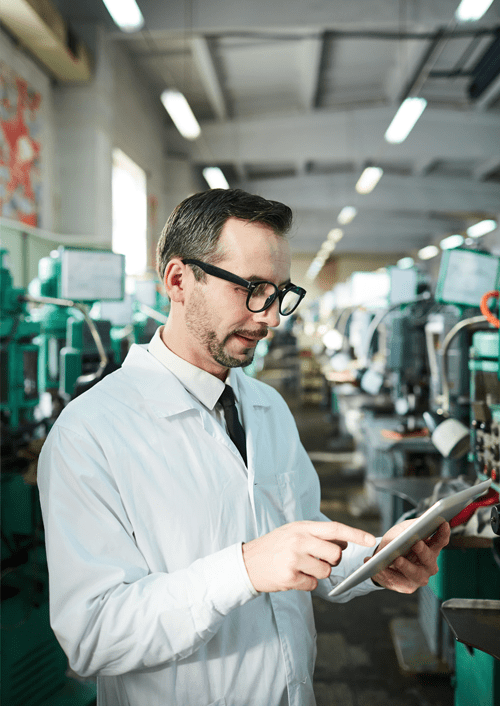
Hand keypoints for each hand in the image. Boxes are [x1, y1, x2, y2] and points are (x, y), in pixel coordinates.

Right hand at [242, 520, 376, 592]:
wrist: (246, 563)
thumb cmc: (273, 547)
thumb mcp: (293, 532)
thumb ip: (318, 535)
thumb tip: (345, 540)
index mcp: (301, 527)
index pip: (335, 529)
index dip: (355, 534)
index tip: (371, 540)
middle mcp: (299, 541)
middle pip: (336, 554)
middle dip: (332, 560)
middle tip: (317, 559)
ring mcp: (294, 559)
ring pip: (326, 572)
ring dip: (318, 573)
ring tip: (300, 568)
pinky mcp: (290, 577)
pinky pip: (314, 585)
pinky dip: (307, 584)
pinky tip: (294, 577)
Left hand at [369, 520, 449, 593]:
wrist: (385, 558)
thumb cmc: (398, 541)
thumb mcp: (402, 530)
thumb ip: (409, 527)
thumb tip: (413, 528)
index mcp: (431, 549)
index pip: (440, 541)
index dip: (443, 533)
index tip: (442, 523)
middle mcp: (429, 565)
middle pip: (429, 559)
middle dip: (423, 551)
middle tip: (416, 543)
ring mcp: (419, 577)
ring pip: (416, 574)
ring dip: (406, 566)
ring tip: (397, 559)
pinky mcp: (406, 586)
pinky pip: (397, 582)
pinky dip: (386, 574)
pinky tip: (378, 568)